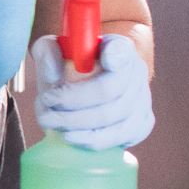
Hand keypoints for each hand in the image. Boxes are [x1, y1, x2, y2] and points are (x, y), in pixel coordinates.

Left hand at [30, 31, 153, 150]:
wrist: (85, 84)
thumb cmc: (68, 65)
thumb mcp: (52, 50)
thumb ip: (48, 52)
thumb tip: (53, 75)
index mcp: (117, 47)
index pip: (120, 49)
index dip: (112, 56)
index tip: (95, 62)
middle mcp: (136, 71)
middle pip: (108, 90)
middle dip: (72, 102)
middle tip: (46, 105)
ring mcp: (142, 99)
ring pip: (113, 117)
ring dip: (77, 123)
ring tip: (51, 122)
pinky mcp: (141, 123)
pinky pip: (121, 137)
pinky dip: (93, 140)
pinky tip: (71, 137)